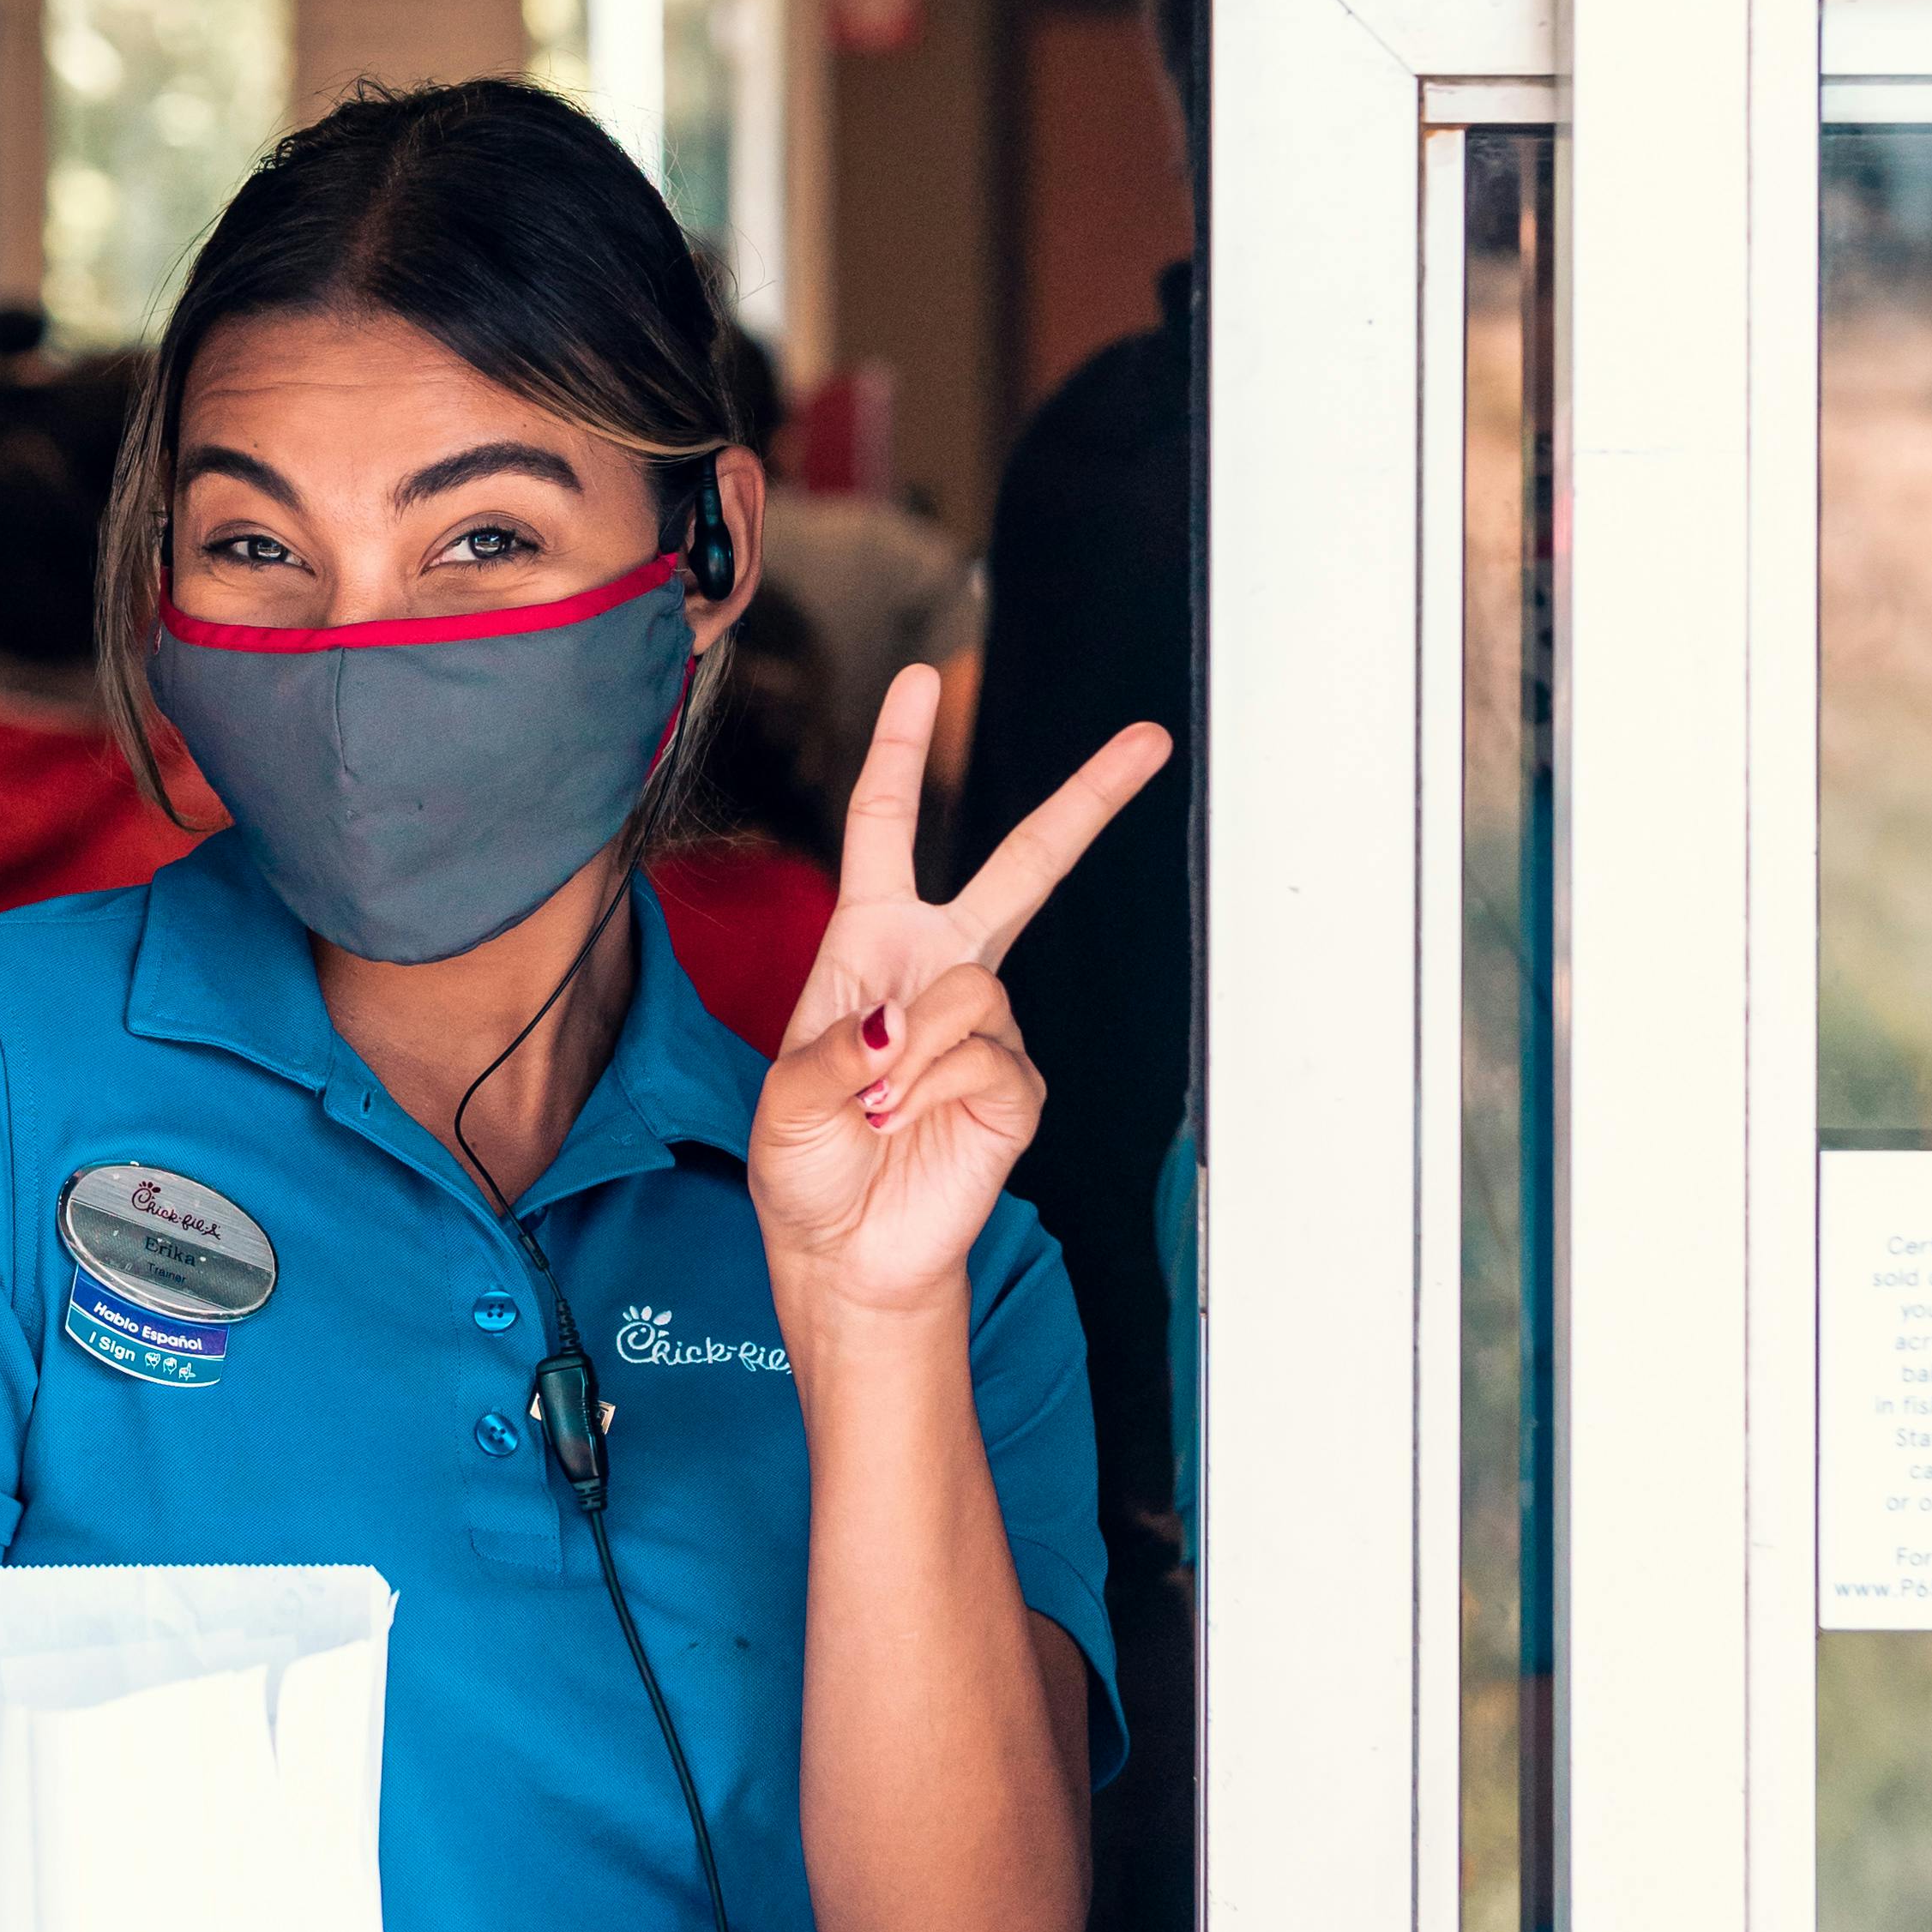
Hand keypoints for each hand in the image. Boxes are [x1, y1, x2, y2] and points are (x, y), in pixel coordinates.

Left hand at [749, 667, 1167, 1318]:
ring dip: (913, 1053)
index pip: (885, 828)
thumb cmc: (804, 1167)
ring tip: (876, 1108)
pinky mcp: (1017, 1086)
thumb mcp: (783, 1100)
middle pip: (1023, 867)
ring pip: (976, 990)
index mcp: (868, 946)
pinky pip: (990, 1059)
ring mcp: (986, 1028)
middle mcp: (937, 971)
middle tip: (1149, 740)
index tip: (921, 680)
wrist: (844, 1252)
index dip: (900, 752)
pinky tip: (906, 1125)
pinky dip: (935, 1092)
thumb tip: (909, 1022)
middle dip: (1086, 802)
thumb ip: (837, 1047)